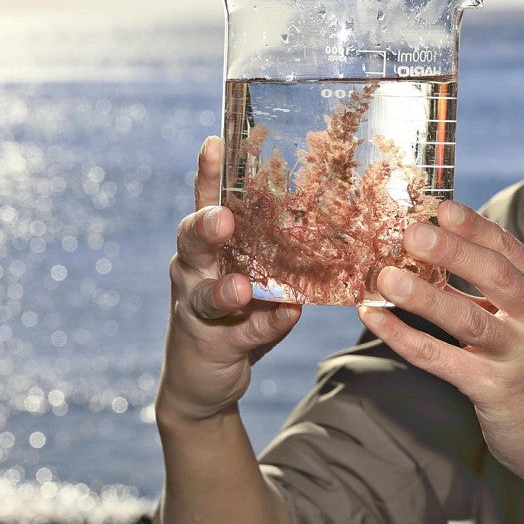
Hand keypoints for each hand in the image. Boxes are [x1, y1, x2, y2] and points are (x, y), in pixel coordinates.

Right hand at [156, 136, 301, 423]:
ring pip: (204, 292)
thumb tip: (331, 213)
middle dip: (206, 226)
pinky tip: (286, 317)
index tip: (214, 143)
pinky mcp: (210, 343)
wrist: (205, 380)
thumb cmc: (237, 312)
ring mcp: (195, 308)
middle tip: (223, 218)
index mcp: (208, 244)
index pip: (206, 201)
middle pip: (191, 240)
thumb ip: (279, 249)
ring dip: (224, 289)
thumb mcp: (257, 273)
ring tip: (239, 288)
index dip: (208, 173)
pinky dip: (266, 325)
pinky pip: (241, 332)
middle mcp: (193, 269)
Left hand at [358, 200, 523, 494]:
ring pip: (467, 317)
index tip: (438, 206)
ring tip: (385, 277)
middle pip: (494, 274)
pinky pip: (441, 358)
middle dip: (451, 250)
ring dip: (423, 295)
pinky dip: (404, 337)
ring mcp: (520, 354)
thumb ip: (497, 283)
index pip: (507, 247)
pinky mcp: (495, 389)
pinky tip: (376, 319)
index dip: (471, 225)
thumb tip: (436, 245)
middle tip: (411, 233)